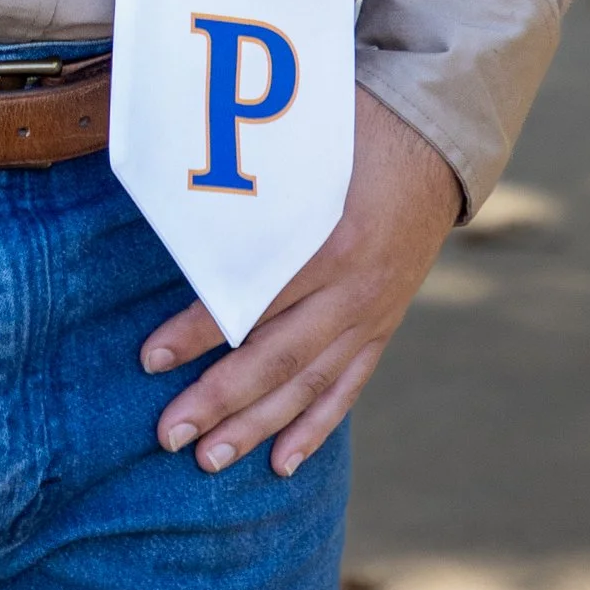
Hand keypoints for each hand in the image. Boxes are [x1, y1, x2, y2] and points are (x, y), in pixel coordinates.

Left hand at [142, 88, 462, 477]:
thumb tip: (180, 168)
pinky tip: (282, 462)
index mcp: (331, 240)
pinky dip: (315, 425)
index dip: (198, 331)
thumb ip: (255, 168)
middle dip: (220, 401)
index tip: (150, 358)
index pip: (253, 298)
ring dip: (257, 426)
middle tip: (168, 434)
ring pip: (308, 384)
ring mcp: (372, 313)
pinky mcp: (383, 325)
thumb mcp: (308, 140)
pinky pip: (347, 385)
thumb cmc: (359, 128)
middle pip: (278, 357)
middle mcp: (354, 289)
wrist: (439, 142)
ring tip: (209, 461)